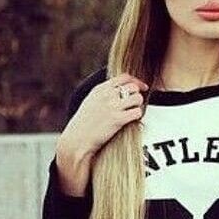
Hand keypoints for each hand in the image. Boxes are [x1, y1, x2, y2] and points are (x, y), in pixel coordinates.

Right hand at [55, 73, 147, 194]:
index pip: (124, 77)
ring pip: (138, 98)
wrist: (77, 140)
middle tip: (135, 104)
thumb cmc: (83, 124)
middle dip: (137, 95)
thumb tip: (121, 90)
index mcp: (99, 89)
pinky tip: (132, 120)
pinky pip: (137, 112)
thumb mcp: (91, 102)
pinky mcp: (118, 119)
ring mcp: (112, 107)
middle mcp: (106, 95)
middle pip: (133, 87)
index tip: (142, 87)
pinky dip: (138, 116)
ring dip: (138, 105)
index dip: (136, 81)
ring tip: (132, 113)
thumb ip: (104, 94)